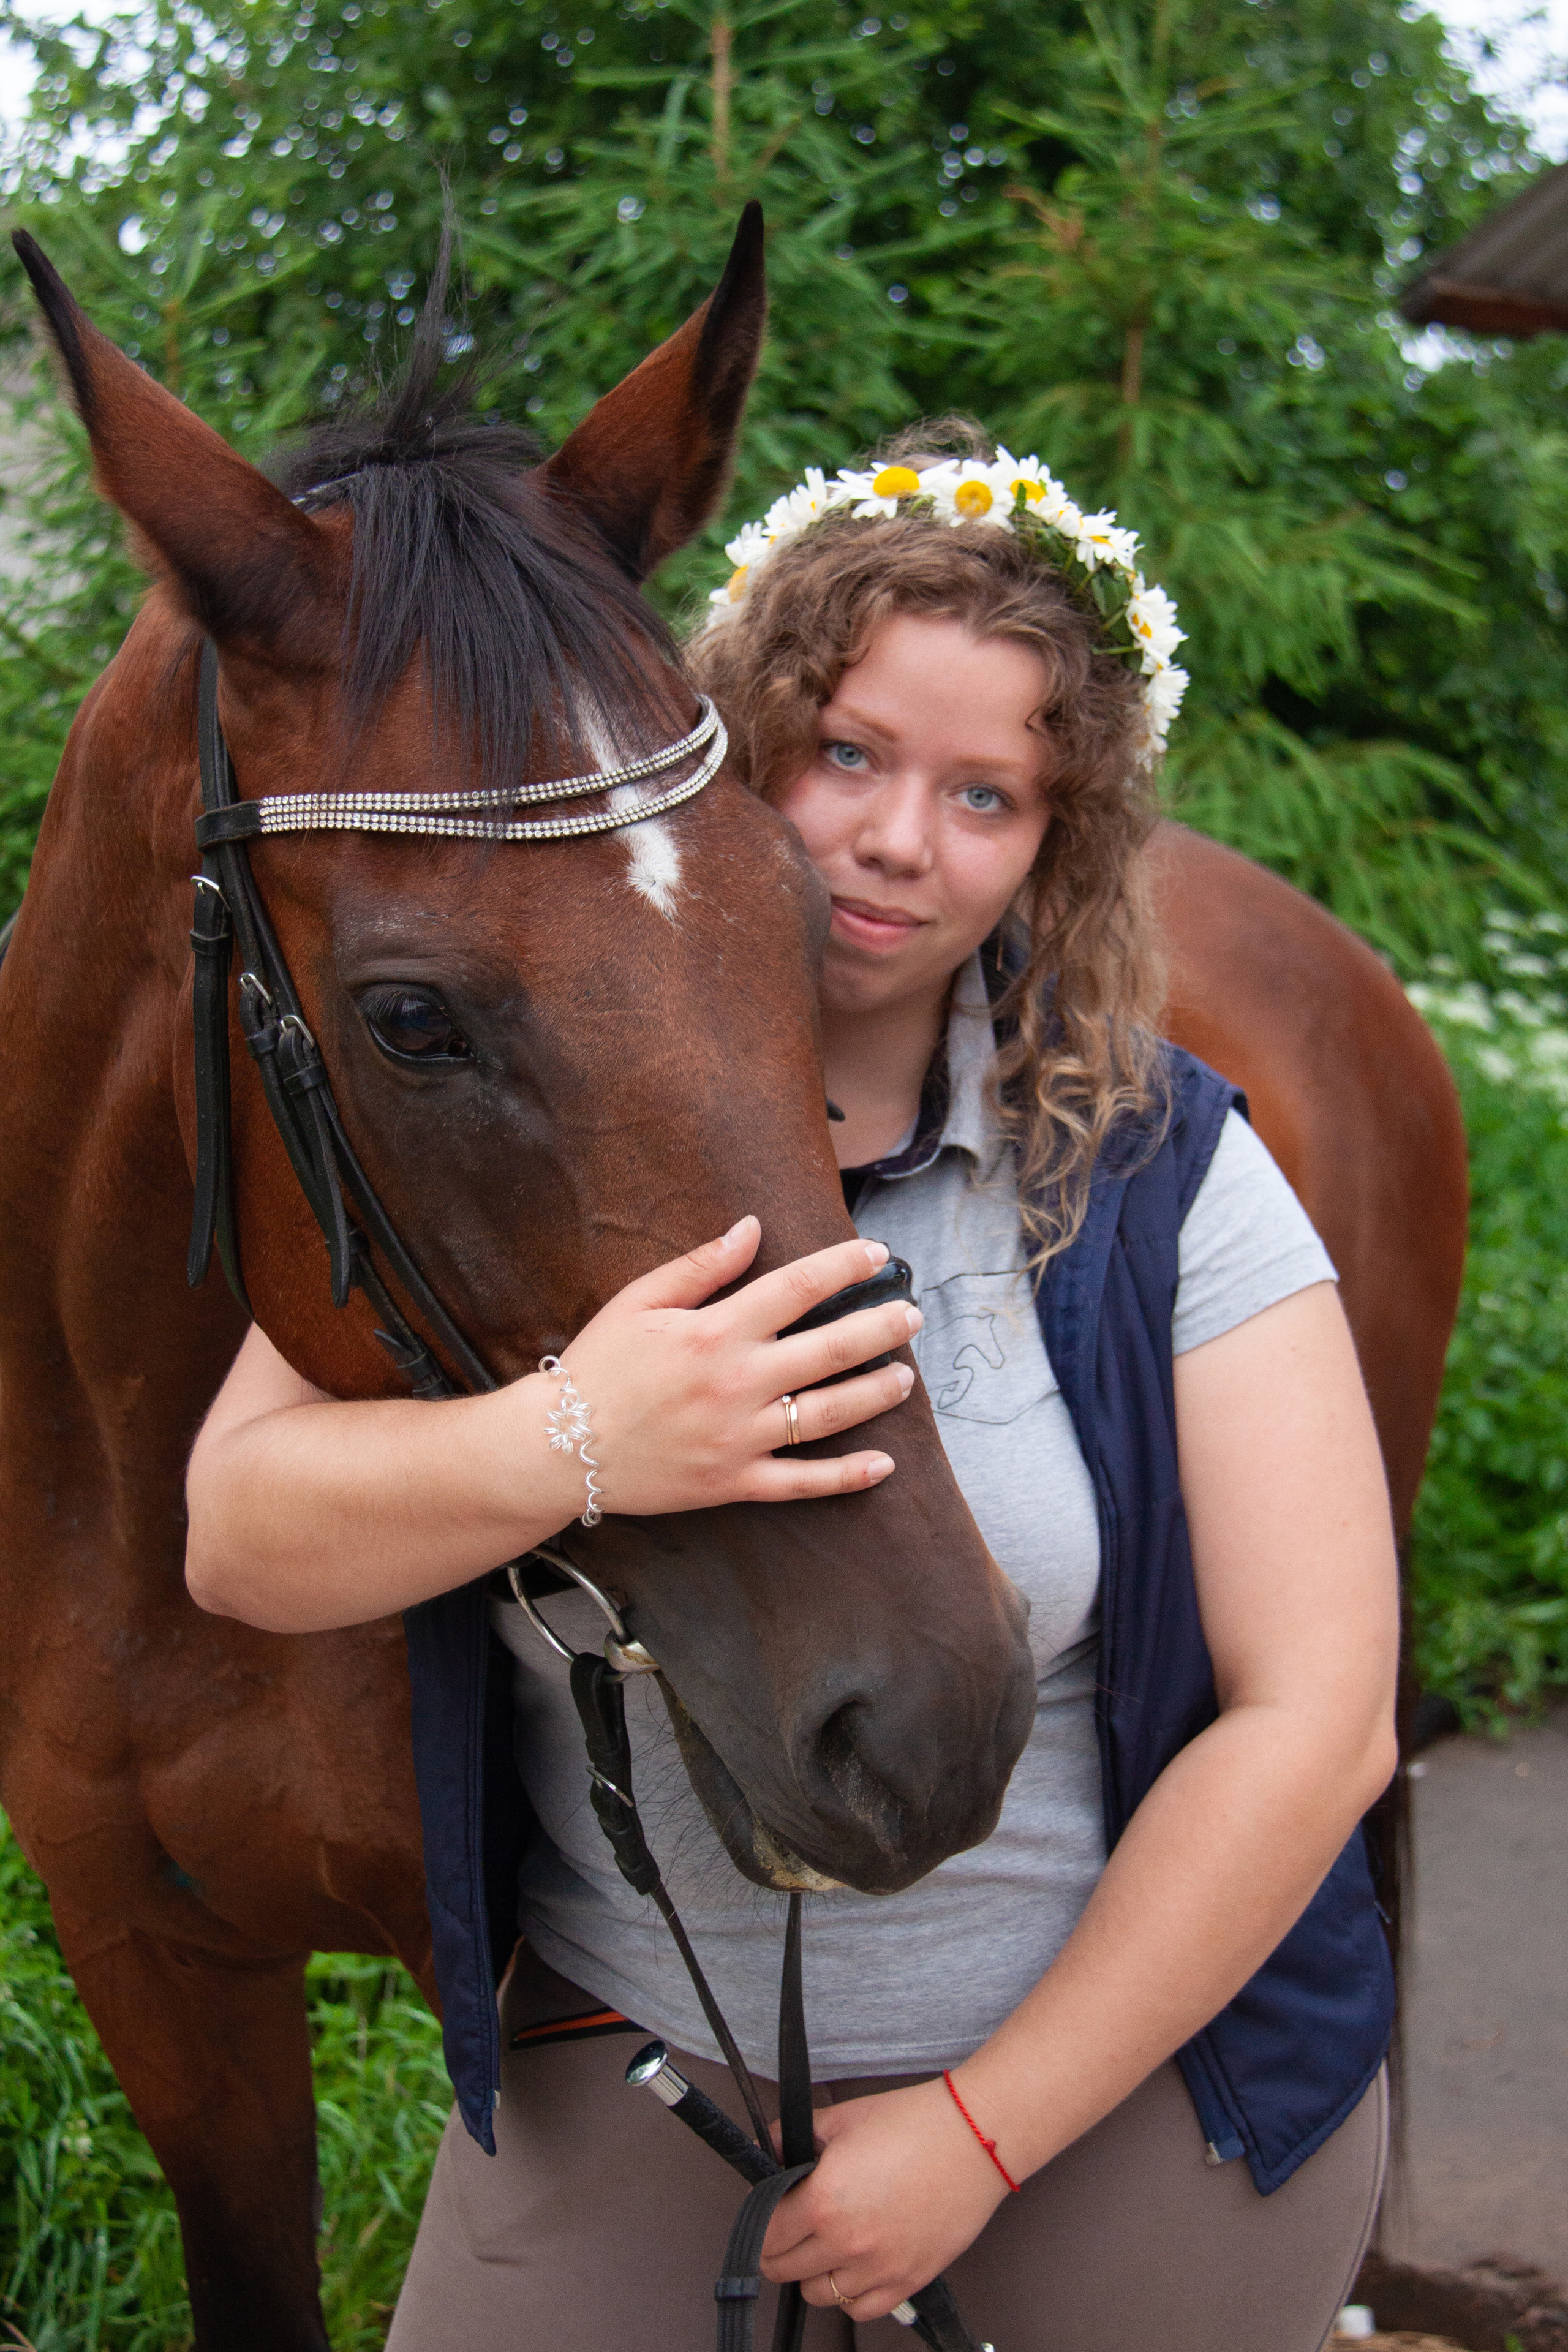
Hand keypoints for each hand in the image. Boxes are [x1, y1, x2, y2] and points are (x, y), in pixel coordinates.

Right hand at [529, 1217, 921, 1518]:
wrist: (557, 1448)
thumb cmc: (597, 1367)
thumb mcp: (639, 1302)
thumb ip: (700, 1266)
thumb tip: (753, 1228)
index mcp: (716, 1331)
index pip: (798, 1288)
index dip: (845, 1266)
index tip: (878, 1253)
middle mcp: (738, 1383)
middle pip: (830, 1349)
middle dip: (880, 1328)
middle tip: (912, 1315)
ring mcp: (740, 1437)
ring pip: (828, 1414)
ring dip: (875, 1394)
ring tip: (906, 1379)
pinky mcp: (734, 1483)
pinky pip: (802, 1483)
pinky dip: (846, 1477)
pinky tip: (885, 1465)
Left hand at [759, 2078, 1010, 2321]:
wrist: (975, 2136)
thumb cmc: (914, 2122)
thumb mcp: (843, 2117)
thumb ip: (796, 2135)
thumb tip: (768, 2148)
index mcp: (825, 2202)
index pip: (767, 2233)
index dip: (762, 2220)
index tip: (771, 2211)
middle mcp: (848, 2244)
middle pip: (785, 2269)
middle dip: (779, 2248)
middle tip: (790, 2226)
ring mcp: (880, 2268)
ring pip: (820, 2295)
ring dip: (814, 2273)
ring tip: (824, 2244)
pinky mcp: (909, 2280)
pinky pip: (861, 2310)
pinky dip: (850, 2295)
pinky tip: (854, 2267)